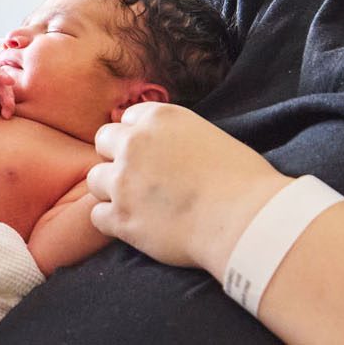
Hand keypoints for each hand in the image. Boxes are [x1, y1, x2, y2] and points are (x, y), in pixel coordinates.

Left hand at [85, 102, 289, 272]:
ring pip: (96, 180)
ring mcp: (124, 181)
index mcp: (160, 118)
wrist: (247, 222)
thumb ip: (178, 137)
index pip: (129, 119)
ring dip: (112, 191)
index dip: (140, 138)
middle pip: (104, 142)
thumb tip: (168, 148)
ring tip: (140, 205)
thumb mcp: (211, 137)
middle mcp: (134, 143)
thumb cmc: (245, 182)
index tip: (153, 155)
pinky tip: (136, 227)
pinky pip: (97, 216)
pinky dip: (113, 223)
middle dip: (118, 158)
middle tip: (141, 179)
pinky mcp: (122, 218)